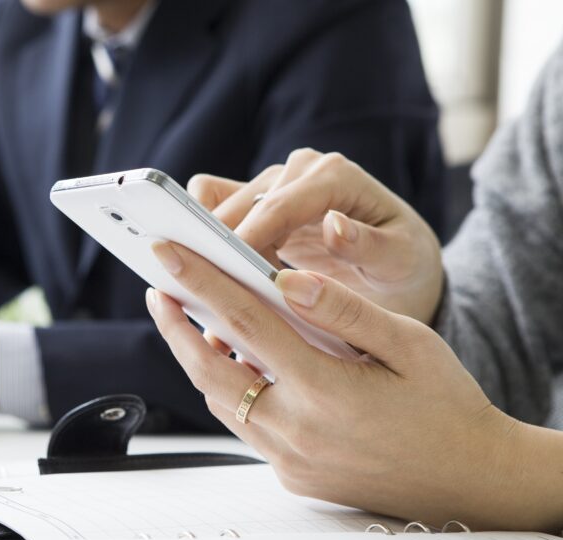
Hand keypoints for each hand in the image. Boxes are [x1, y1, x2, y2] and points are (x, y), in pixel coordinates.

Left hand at [146, 241, 562, 530]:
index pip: (245, 324)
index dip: (201, 283)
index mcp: (325, 390)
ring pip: (220, 399)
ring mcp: (288, 458)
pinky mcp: (289, 474)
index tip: (168, 252)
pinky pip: (243, 425)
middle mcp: (296, 429)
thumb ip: (344, 310)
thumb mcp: (410, 345)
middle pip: (208, 370)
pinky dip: (230, 389)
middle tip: (157, 287)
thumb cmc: (445, 405)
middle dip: (174, 325)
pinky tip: (236, 362)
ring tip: (189, 318)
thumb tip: (286, 279)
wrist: (466, 480)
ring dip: (198, 358)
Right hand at [187, 149, 443, 323]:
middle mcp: (298, 170)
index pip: (278, 207)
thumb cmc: (404, 265)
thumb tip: (333, 225)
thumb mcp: (400, 261)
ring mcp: (272, 184)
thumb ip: (369, 244)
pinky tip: (214, 282)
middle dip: (216, 250)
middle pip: (237, 205)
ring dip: (206, 249)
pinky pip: (210, 210)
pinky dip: (202, 242)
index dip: (245, 240)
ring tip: (212, 297)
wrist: (399, 268)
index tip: (223, 277)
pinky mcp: (254, 203)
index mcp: (335, 176)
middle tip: (209, 301)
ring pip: (213, 206)